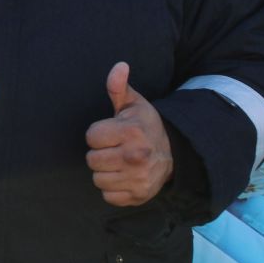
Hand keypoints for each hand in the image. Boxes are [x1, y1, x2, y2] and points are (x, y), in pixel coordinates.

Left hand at [85, 62, 173, 206]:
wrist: (172, 152)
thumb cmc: (144, 125)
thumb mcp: (133, 103)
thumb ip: (118, 86)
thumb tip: (119, 66)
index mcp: (131, 131)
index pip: (91, 137)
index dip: (98, 134)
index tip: (111, 133)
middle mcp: (135, 156)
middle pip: (92, 160)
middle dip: (100, 153)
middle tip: (114, 148)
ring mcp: (138, 178)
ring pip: (98, 178)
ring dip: (105, 171)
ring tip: (118, 162)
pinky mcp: (138, 195)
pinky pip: (108, 195)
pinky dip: (112, 188)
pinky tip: (123, 176)